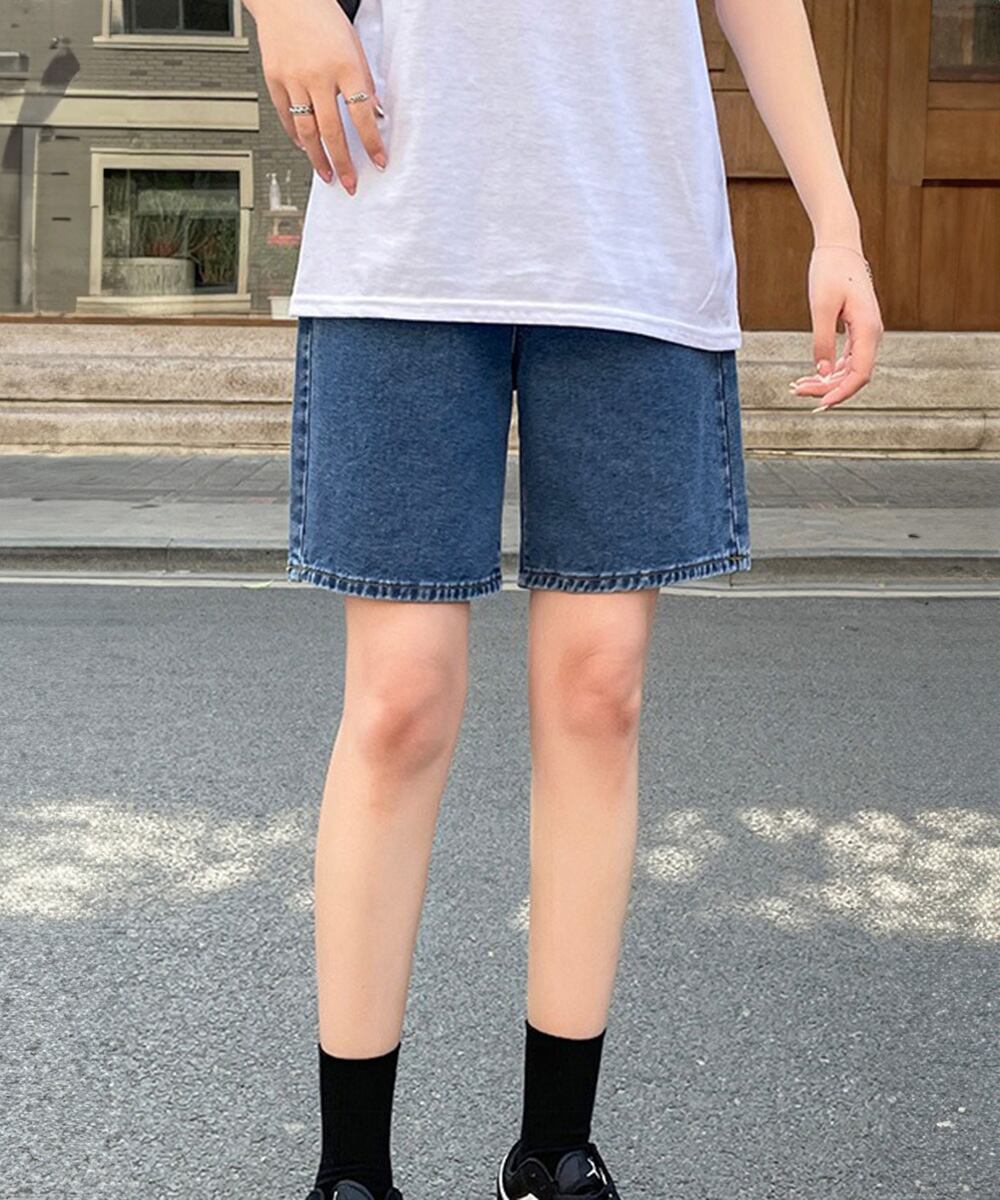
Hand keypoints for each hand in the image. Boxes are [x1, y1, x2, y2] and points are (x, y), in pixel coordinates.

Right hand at [248, 0, 386, 193]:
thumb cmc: (323, 17)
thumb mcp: (354, 46)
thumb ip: (364, 82)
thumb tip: (375, 116)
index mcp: (345, 64)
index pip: (363, 115)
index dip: (372, 143)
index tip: (379, 162)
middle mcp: (318, 73)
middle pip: (332, 131)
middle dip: (343, 162)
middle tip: (350, 183)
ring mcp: (293, 77)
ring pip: (307, 130)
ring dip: (319, 158)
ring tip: (327, 174)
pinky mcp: (274, 78)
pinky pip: (287, 116)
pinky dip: (297, 135)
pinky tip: (306, 147)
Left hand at [789, 244, 884, 411]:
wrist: (840, 246)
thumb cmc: (830, 271)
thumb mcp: (821, 307)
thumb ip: (822, 341)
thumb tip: (823, 372)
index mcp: (868, 330)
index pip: (860, 375)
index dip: (841, 394)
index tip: (820, 404)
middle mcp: (872, 334)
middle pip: (854, 376)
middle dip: (827, 388)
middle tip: (796, 390)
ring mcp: (866, 333)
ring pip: (850, 370)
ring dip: (827, 381)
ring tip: (798, 385)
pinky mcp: (858, 330)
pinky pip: (847, 359)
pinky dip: (830, 369)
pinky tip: (812, 374)